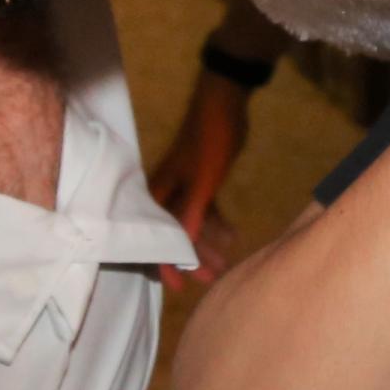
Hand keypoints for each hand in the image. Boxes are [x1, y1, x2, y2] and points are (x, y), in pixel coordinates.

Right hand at [147, 73, 251, 286]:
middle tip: (212, 279)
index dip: (166, 263)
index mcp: (159, 192)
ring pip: (192, 223)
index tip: (180, 288)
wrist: (225, 102)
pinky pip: (205, 210)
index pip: (156, 236)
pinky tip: (232, 237)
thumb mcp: (203, 179)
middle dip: (191, 258)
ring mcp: (185, 187)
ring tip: (225, 265)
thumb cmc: (209, 139)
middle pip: (175, 234)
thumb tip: (180, 248)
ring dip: (207, 244)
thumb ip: (192, 211)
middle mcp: (167, 192)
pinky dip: (216, 224)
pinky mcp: (202, 181)